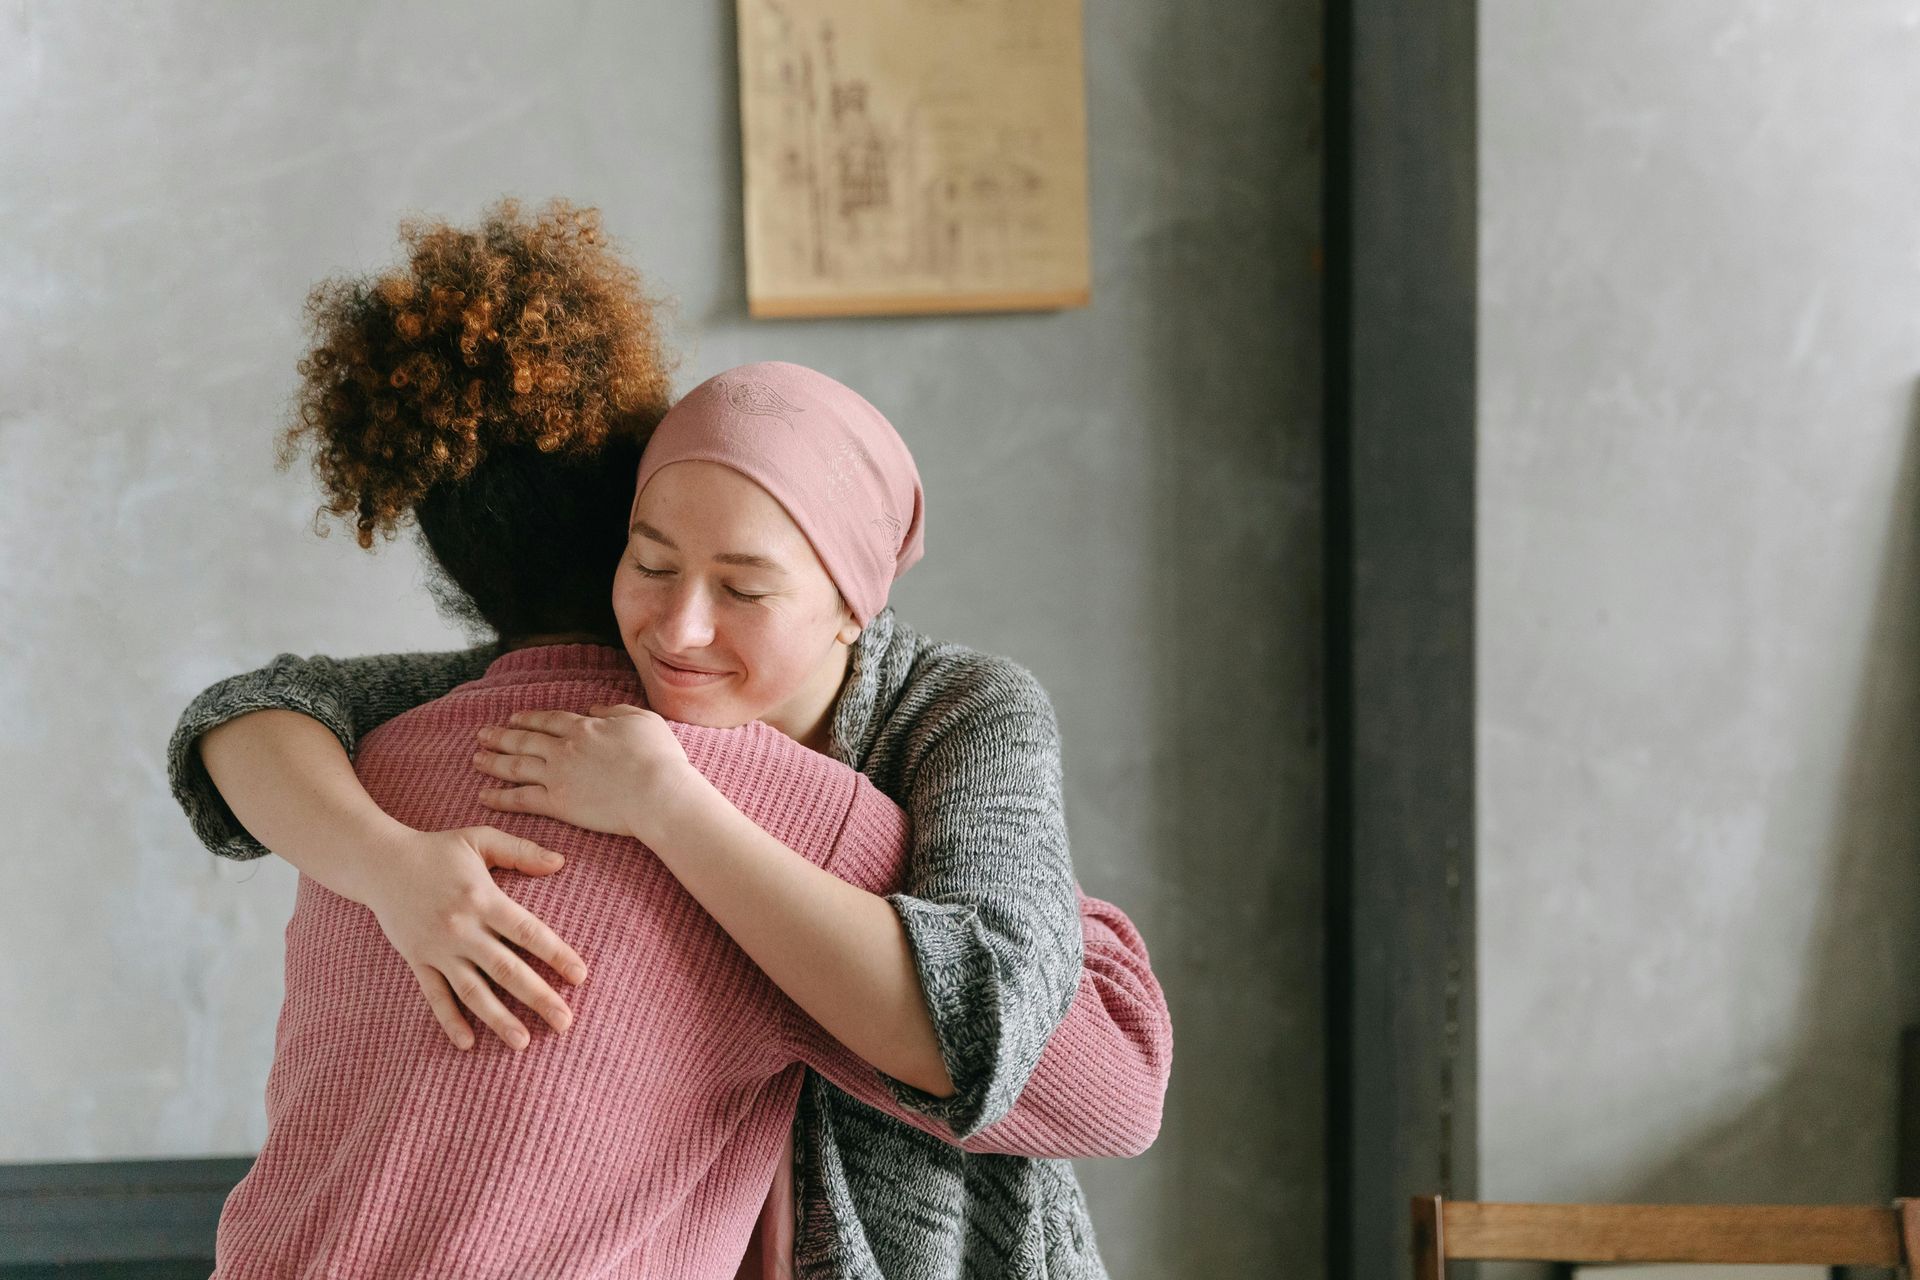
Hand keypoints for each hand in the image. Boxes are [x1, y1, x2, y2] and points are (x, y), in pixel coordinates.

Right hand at [357, 825, 589, 1051]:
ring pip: (473, 990)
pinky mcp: (417, 960)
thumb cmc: (436, 850)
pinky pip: (435, 996)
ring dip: (499, 1019)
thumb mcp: (479, 839)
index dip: (557, 955)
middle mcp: (462, 928)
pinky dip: (450, 1020)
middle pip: (506, 969)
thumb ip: (521, 851)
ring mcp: (438, 949)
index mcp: (483, 898)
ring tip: (524, 1042)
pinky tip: (468, 1043)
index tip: (581, 977)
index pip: (528, 932)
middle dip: (538, 997)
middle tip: (565, 1022)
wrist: (378, 862)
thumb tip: (561, 862)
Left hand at [472, 704, 702, 845]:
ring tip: (476, 759)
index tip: (514, 718)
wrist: (657, 792)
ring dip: (493, 762)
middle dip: (501, 736)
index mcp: (585, 727)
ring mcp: (557, 776)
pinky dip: (500, 796)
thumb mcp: (643, 719)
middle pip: (524, 740)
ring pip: (515, 766)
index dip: (529, 718)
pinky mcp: (558, 804)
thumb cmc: (659, 757)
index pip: (549, 720)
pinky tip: (484, 795)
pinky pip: (521, 799)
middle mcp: (564, 749)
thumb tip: (595, 708)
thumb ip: (616, 711)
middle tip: (482, 735)